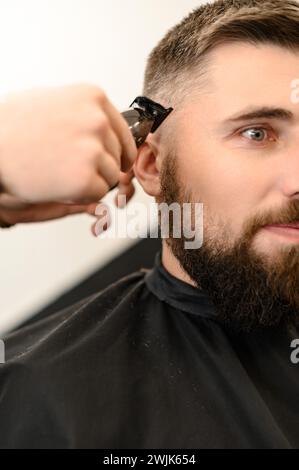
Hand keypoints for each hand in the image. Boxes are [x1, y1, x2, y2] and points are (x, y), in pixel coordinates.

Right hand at [0, 84, 136, 228]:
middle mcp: (97, 120)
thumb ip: (81, 110)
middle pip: (118, 156)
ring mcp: (93, 149)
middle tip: (67, 166)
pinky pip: (98, 194)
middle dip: (99, 167)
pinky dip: (81, 196)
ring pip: (110, 177)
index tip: (113, 160)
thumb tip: (102, 121)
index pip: (123, 132)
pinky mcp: (85, 177)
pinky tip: (58, 184)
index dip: (115, 151)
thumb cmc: (10, 128)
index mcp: (92, 97)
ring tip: (59, 173)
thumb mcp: (51, 102)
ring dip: (90, 182)